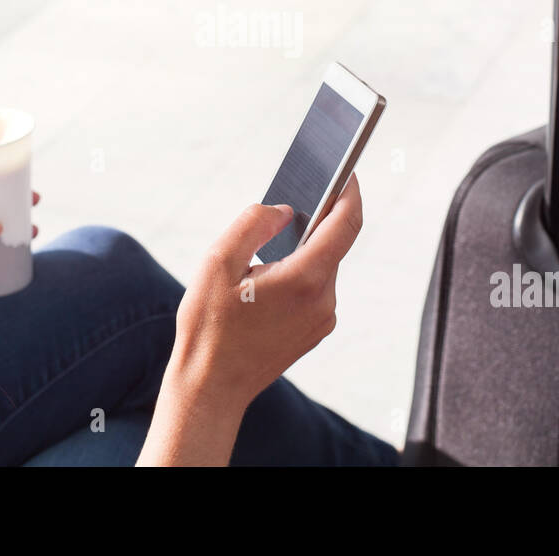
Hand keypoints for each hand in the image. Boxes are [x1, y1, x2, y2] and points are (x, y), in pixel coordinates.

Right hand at [173, 175, 362, 414]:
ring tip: (262, 254)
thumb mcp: (217, 262)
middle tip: (287, 205)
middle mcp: (324, 300)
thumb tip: (283, 210)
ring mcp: (323, 319)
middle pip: (331, 244)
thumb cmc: (208, 327)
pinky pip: (314, 288)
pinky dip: (297, 273)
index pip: (345, 224)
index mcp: (305, 279)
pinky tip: (264, 281)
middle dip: (313, 221)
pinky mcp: (315, 330)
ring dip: (299, 252)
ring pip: (320, 267)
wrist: (211, 388)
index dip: (349, 192)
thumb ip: (253, 224)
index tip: (345, 171)